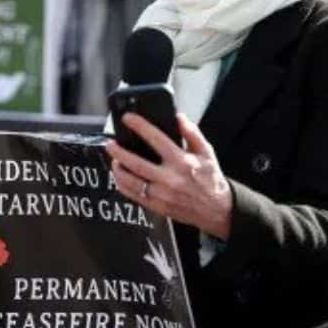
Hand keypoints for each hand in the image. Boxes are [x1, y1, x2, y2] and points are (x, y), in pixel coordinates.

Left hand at [106, 112, 232, 239]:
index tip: (128, 118)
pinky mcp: (158, 206)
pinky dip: (123, 186)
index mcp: (181, 161)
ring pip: (131, 182)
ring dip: (118, 170)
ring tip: (114, 161)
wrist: (216, 209)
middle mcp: (170, 178)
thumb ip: (192, 133)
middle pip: (136, 163)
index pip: (156, 139)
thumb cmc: (211, 179)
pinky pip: (134, 196)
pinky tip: (120, 178)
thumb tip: (179, 117)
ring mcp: (162, 194)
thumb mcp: (207, 152)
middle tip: (110, 144)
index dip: (140, 126)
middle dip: (119, 152)